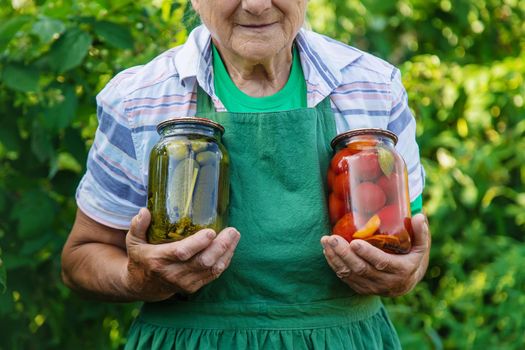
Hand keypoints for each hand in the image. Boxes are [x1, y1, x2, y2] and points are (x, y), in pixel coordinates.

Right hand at [123, 208, 240, 301]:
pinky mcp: (194, 287)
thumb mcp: (133, 242)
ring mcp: (185, 282)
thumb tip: (145, 210)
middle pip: (202, 262)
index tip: (211, 231)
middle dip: (220, 246)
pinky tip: (230, 247)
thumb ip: (138, 226)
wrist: (142, 287)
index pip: (181, 253)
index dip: (198, 243)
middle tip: (232, 230)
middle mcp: (173, 274)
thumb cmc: (141, 258)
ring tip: (235, 235)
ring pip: (212, 269)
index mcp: (158, 260)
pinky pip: (213, 274)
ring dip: (226, 252)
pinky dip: (224, 261)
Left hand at [321, 213, 430, 296]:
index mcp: (400, 270)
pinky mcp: (360, 288)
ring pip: (350, 274)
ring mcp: (371, 287)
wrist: (405, 284)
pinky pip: (345, 277)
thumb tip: (419, 215)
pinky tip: (327, 250)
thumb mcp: (421, 247)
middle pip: (361, 268)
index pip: (381, 262)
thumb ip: (421, 232)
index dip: (367, 253)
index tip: (354, 242)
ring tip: (325, 241)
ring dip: (335, 257)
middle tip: (332, 238)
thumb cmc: (412, 259)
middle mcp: (385, 282)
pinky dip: (334, 264)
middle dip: (344, 253)